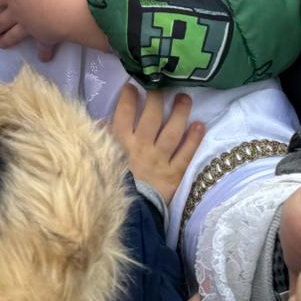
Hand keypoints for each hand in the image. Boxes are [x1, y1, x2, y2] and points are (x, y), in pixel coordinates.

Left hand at [0, 0, 106, 58]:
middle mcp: (17, 14)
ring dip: (7, 41)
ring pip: (14, 36)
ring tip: (0, 45)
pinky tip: (43, 58)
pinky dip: (43, 52)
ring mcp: (29, 27)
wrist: (61, 9)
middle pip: (1, 22)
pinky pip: (43, 46)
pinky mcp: (44, 37)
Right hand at [107, 85, 204, 205]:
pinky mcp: (174, 174)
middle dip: (157, 98)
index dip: (129, 97)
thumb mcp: (100, 160)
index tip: (133, 85)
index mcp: (120, 143)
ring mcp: (159, 160)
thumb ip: (101, 140)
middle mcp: (141, 147)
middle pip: (151, 117)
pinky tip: (200, 125)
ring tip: (185, 98)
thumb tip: (101, 120)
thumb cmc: (113, 184)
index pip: (124, 113)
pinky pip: (186, 154)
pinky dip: (194, 139)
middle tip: (162, 84)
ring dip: (180, 113)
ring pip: (172, 132)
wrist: (130, 216)